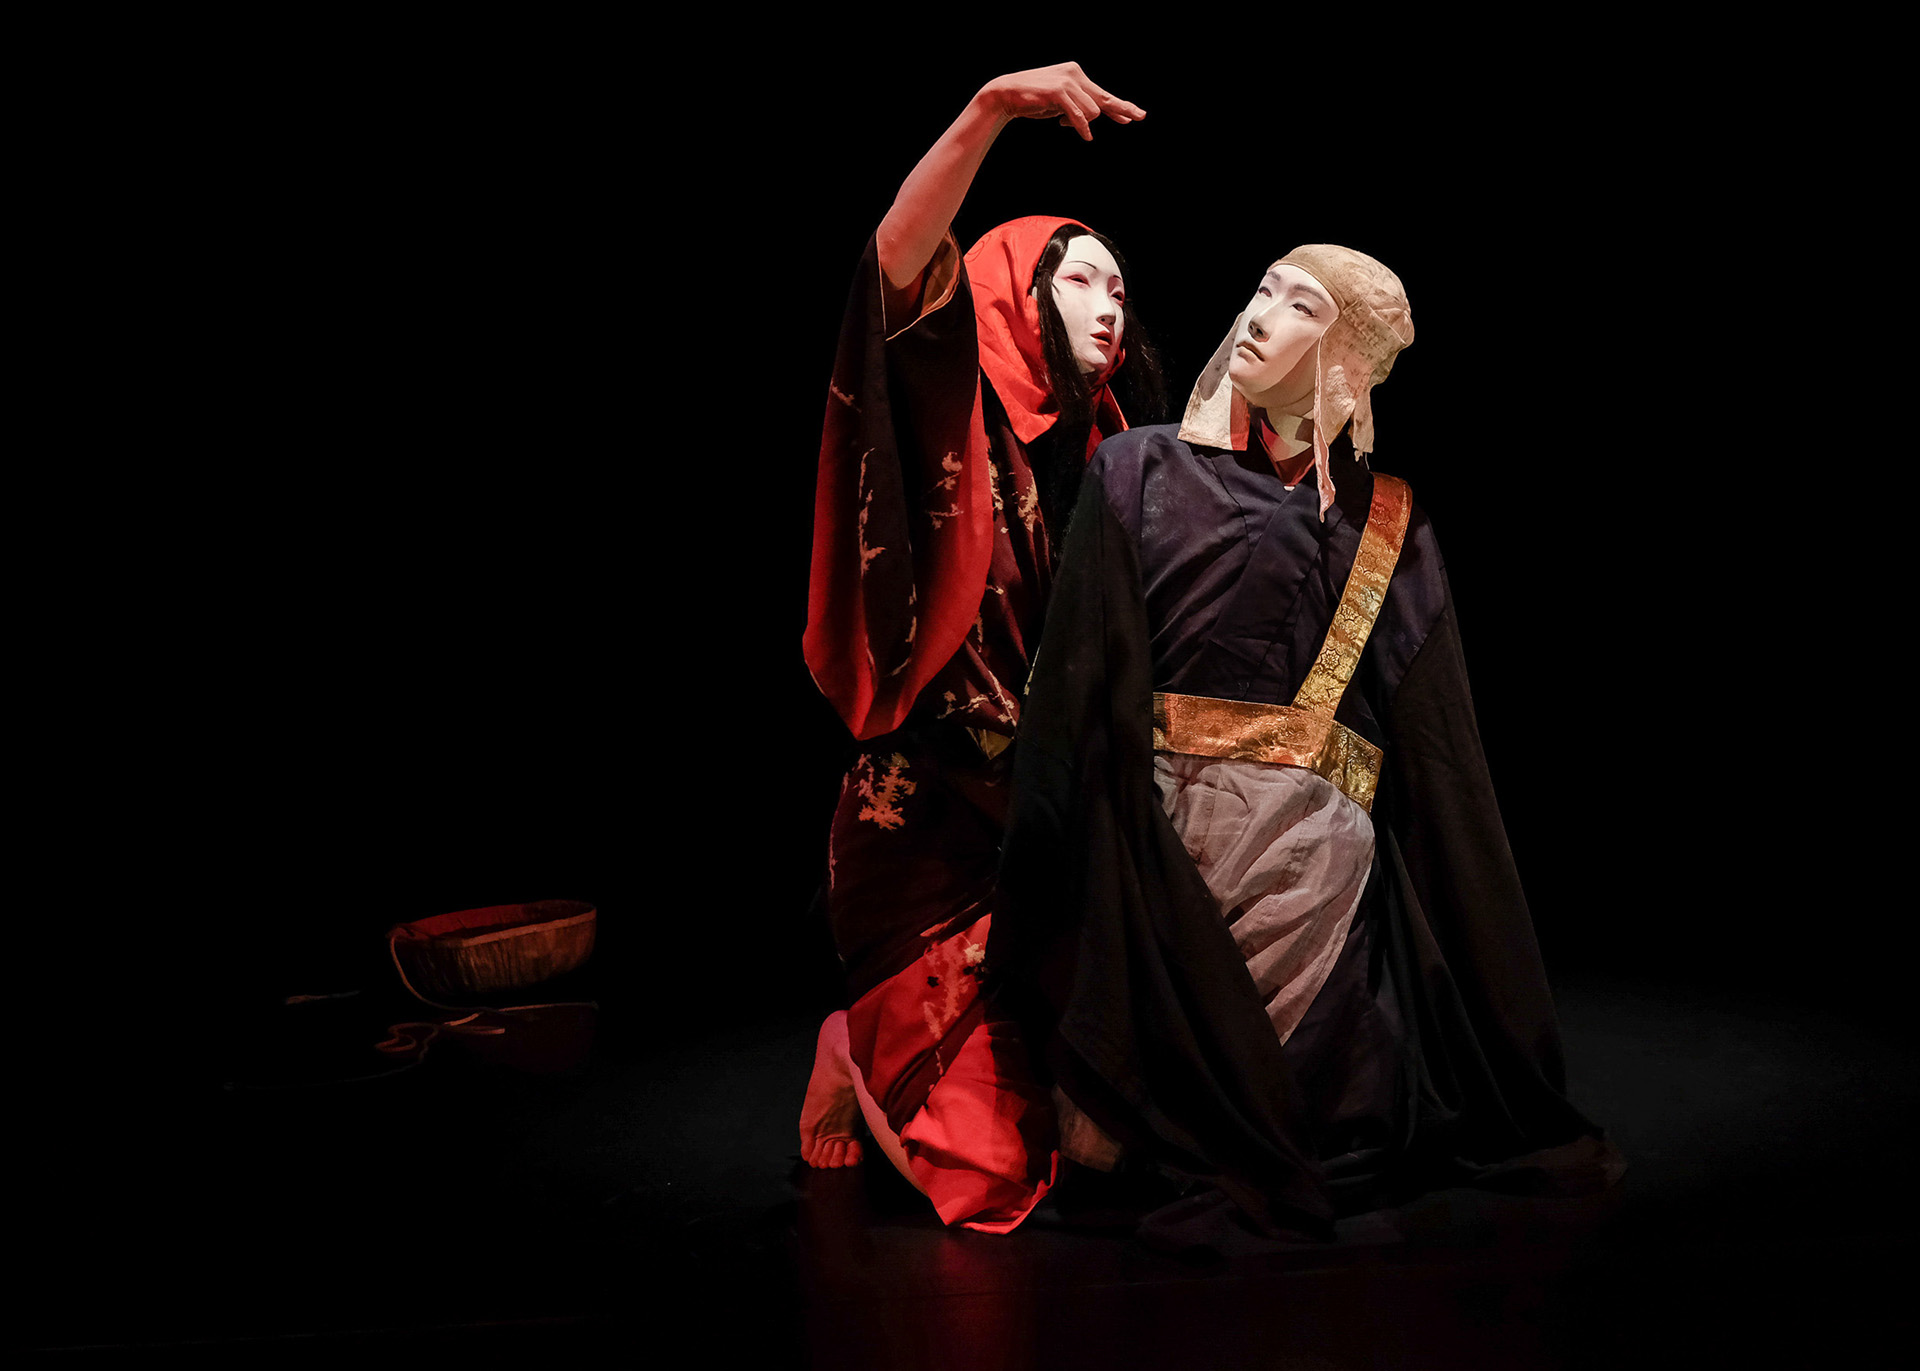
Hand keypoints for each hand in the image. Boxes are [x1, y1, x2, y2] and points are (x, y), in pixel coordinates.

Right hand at [981, 63, 1144, 141]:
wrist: (1006, 94)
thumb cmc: (1032, 100)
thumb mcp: (1059, 103)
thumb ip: (1077, 107)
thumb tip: (1096, 116)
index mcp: (1075, 73)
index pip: (1101, 94)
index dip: (1119, 106)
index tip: (1134, 115)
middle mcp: (1075, 74)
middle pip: (1104, 99)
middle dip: (1122, 109)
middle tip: (1141, 117)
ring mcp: (1067, 82)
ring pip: (1091, 111)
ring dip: (1081, 123)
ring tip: (1060, 121)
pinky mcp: (1059, 92)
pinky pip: (1079, 115)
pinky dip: (1083, 128)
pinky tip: (1087, 137)